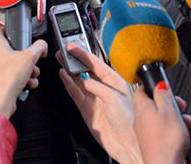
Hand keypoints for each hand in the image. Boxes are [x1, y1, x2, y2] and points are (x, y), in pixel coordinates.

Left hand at [0, 27, 47, 117]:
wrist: (0, 101)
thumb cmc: (7, 79)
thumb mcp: (30, 56)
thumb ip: (40, 47)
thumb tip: (43, 46)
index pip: (1, 29)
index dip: (11, 29)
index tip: (20, 32)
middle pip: (14, 49)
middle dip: (27, 56)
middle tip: (32, 59)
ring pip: (16, 64)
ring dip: (28, 69)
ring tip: (31, 73)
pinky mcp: (0, 80)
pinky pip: (14, 76)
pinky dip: (23, 79)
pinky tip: (28, 83)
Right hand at [58, 44, 142, 163]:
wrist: (126, 143)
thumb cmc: (129, 120)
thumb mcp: (114, 98)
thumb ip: (98, 87)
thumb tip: (85, 81)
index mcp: (114, 80)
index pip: (95, 63)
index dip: (83, 54)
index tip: (72, 47)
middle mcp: (104, 87)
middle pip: (86, 69)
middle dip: (75, 60)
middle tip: (64, 51)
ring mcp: (94, 98)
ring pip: (78, 80)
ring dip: (69, 70)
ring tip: (61, 60)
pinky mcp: (87, 108)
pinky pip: (75, 93)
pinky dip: (68, 84)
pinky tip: (64, 75)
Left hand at [133, 87, 190, 163]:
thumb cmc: (166, 142)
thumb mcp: (169, 110)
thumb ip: (164, 95)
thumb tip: (159, 85)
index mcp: (142, 109)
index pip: (142, 91)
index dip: (153, 87)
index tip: (164, 88)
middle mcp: (143, 121)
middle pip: (159, 106)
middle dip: (175, 107)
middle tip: (182, 109)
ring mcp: (149, 134)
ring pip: (167, 121)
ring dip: (181, 122)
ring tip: (189, 127)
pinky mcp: (157, 145)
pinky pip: (169, 134)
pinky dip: (180, 134)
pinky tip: (190, 138)